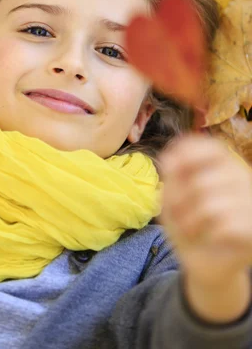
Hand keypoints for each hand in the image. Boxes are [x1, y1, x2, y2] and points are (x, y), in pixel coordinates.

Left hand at [158, 132, 251, 285]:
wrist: (205, 263)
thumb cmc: (189, 224)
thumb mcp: (172, 197)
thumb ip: (172, 176)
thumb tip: (169, 159)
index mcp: (225, 165)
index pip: (212, 147)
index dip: (187, 154)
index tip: (168, 167)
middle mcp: (243, 178)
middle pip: (202, 182)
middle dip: (179, 201)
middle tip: (176, 213)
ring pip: (211, 206)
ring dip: (190, 221)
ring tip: (188, 228)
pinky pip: (225, 226)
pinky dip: (208, 234)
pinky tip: (210, 237)